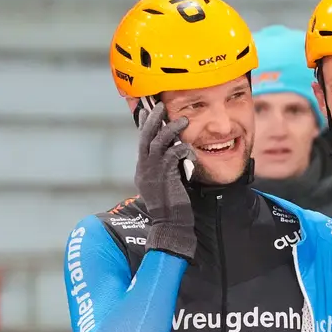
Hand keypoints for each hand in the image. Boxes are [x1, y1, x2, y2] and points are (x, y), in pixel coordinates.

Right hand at [134, 102, 197, 261]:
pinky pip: (173, 154)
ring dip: (171, 129)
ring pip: (158, 142)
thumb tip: (172, 152)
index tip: (147, 110)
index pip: (141, 142)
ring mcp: (152, 172)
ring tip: (183, 120)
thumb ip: (164, 168)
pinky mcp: (165, 176)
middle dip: (152, 119)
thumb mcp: (163, 183)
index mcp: (142, 170)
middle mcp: (144, 169)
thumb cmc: (171, 206)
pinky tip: (190, 150)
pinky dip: (183, 148)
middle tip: (160, 106)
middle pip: (145, 137)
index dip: (144, 125)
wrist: (170, 225)